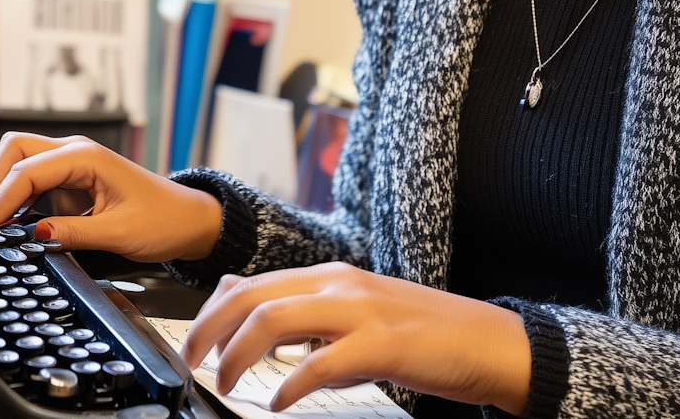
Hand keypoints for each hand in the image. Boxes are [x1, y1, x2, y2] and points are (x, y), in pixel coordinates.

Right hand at [0, 133, 222, 261]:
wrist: (187, 219)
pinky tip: (7, 218)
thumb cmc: (162, 220)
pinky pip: (32, 176)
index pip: (29, 168)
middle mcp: (76, 152)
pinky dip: (14, 192)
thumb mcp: (119, 233)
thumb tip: (33, 234)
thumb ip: (75, 233)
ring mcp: (71, 163)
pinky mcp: (70, 179)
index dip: (4, 196)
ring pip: (20, 157)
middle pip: (15, 148)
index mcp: (87, 157)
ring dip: (1, 183)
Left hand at [181, 262, 530, 413]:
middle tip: (193, 364)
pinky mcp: (380, 345)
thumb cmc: (423, 335)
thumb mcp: (357, 316)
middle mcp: (338, 285)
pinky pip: (318, 362)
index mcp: (330, 277)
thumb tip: (262, 331)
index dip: (212, 313)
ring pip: (273, 319)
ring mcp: (359, 311)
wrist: (486, 340)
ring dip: (237, 355)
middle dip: (208, 330)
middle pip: (250, 296)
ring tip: (227, 383)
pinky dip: (287, 384)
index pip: (250, 283)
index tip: (197, 344)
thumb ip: (311, 320)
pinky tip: (277, 401)